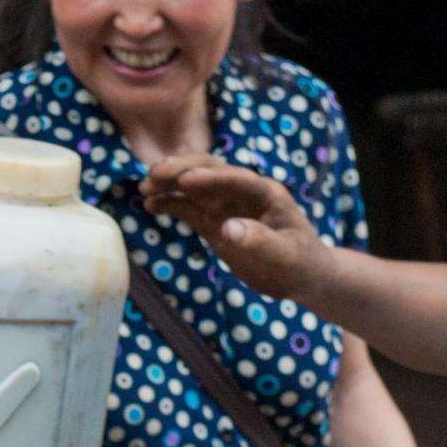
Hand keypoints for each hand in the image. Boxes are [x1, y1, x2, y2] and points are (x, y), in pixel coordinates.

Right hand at [140, 155, 328, 300]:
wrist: (301, 275)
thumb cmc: (300, 263)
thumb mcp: (285, 256)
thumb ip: (260, 241)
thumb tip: (229, 228)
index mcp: (265, 193)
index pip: (236, 178)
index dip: (212, 177)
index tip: (186, 180)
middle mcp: (242, 193)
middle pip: (209, 171)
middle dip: (182, 170)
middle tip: (154, 176)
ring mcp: (226, 206)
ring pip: (194, 186)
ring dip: (170, 183)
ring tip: (145, 188)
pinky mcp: (214, 221)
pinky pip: (188, 207)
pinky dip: (170, 203)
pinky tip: (149, 205)